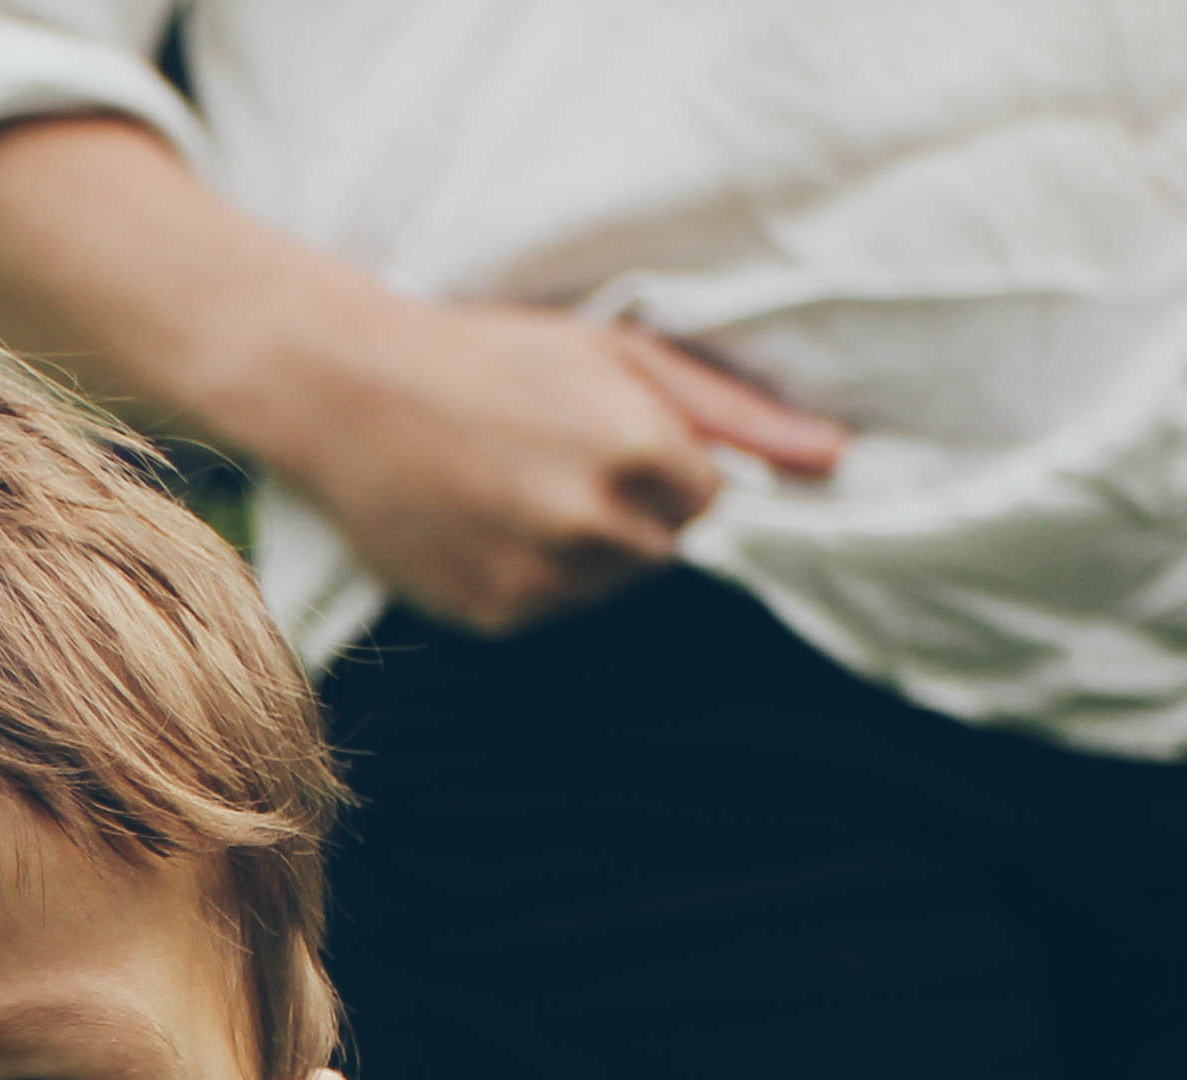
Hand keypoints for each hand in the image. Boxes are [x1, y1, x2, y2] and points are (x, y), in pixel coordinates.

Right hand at [280, 298, 843, 635]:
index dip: (660, 463)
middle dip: (627, 509)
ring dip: (582, 547)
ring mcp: (543, 580)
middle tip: (551, 455)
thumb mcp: (618, 354)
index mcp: (641, 452)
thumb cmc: (493, 354)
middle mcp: (596, 526)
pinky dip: (529, 575)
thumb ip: (735, 413)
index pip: (706, 499)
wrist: (353, 393)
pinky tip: (484, 522)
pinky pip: (549, 609)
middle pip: (662, 548)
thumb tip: (833, 459)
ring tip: (517, 488)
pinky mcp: (496, 617)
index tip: (600, 430)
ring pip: (608, 585)